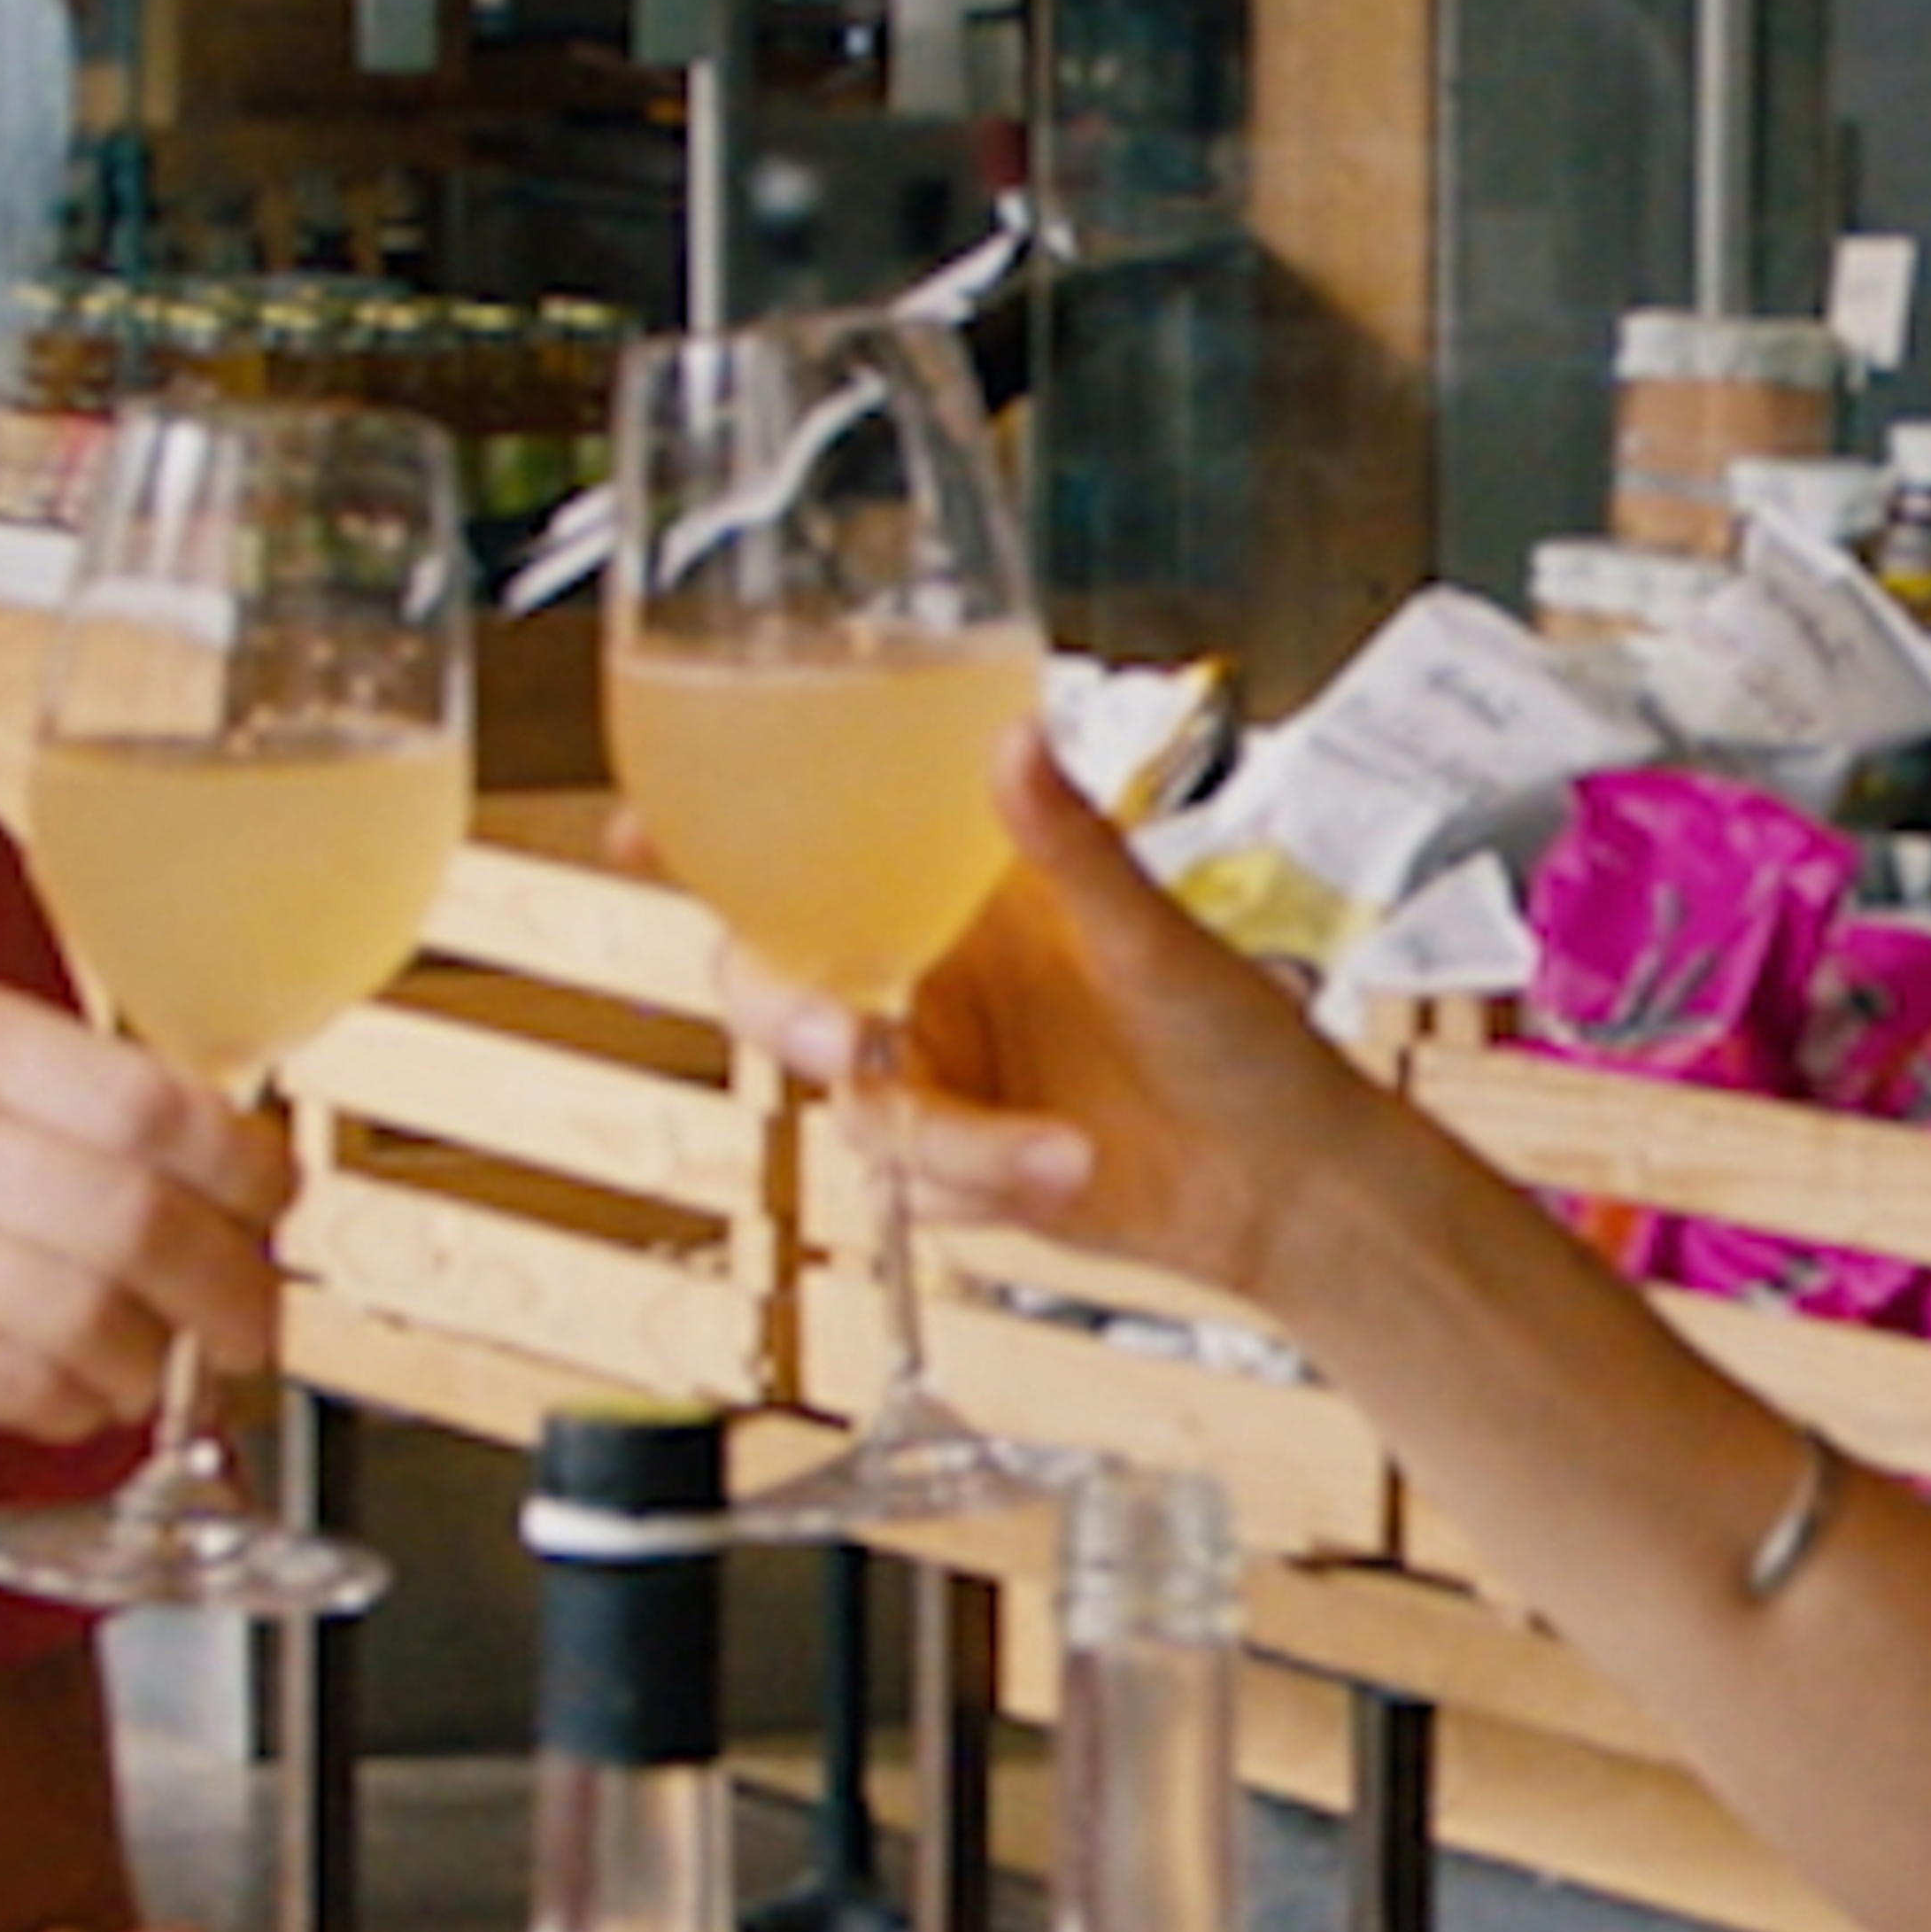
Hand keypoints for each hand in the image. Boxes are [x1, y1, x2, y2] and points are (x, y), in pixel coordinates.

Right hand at [0, 984, 285, 1459]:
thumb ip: (89, 1113)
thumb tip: (257, 1173)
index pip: (156, 1104)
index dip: (248, 1168)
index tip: (277, 1204)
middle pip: (142, 1220)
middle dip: (230, 1290)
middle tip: (249, 1324)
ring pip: (91, 1317)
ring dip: (151, 1361)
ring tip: (148, 1366)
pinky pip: (26, 1389)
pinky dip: (78, 1405)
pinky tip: (75, 1394)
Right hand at [724, 724, 1370, 1305]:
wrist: (1290, 1189)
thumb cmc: (1248, 1042)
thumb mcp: (1158, 936)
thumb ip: (1072, 847)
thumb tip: (1013, 742)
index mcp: (965, 890)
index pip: (814, 847)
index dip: (710, 836)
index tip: (640, 824)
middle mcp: (934, 975)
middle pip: (780, 984)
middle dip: (794, 1014)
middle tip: (847, 1036)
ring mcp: (943, 1073)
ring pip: (856, 1107)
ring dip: (951, 1143)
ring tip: (1063, 1157)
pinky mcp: (961, 1162)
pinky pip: (912, 1182)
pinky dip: (983, 1189)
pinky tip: (1064, 1177)